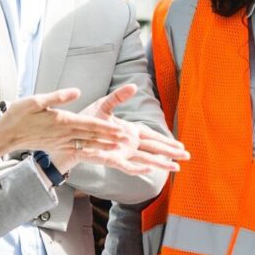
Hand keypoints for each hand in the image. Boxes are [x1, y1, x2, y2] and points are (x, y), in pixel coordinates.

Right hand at [0, 88, 132, 165]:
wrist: (5, 136)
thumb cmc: (18, 115)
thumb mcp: (36, 100)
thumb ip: (58, 96)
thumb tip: (77, 91)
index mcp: (62, 121)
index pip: (89, 124)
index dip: (107, 128)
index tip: (121, 130)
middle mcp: (64, 134)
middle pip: (92, 136)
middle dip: (111, 138)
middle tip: (128, 141)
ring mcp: (60, 142)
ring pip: (86, 144)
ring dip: (103, 146)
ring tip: (118, 148)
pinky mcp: (56, 146)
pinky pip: (76, 149)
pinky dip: (89, 150)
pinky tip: (97, 152)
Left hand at [59, 85, 189, 178]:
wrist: (67, 134)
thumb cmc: (85, 120)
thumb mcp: (104, 105)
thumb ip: (119, 97)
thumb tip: (134, 86)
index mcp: (129, 131)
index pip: (152, 136)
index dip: (167, 140)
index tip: (180, 145)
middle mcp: (128, 143)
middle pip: (154, 148)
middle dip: (170, 153)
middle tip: (187, 157)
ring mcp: (121, 152)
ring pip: (146, 159)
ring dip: (160, 163)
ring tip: (176, 167)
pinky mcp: (111, 159)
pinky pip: (127, 165)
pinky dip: (138, 167)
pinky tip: (150, 168)